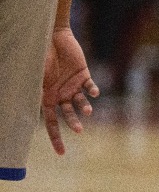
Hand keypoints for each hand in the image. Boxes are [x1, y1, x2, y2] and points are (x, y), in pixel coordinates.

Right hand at [40, 29, 95, 156]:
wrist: (50, 38)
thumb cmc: (39, 57)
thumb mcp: (35, 78)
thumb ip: (35, 93)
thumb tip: (33, 112)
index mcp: (46, 98)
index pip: (51, 123)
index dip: (56, 138)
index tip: (62, 153)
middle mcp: (60, 94)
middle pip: (68, 115)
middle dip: (73, 124)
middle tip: (80, 130)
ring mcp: (72, 86)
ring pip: (81, 103)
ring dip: (85, 108)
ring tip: (88, 112)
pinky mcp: (83, 75)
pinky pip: (90, 86)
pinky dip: (93, 90)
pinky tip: (93, 92)